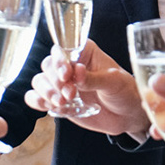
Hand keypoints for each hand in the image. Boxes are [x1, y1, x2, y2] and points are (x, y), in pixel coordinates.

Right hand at [23, 40, 150, 135]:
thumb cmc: (125, 91)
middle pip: (48, 66)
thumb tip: (77, 72)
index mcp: (84, 52)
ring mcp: (62, 84)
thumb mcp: (114, 82)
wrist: (127, 115)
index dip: (59, 61)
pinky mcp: (58, 100)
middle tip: (70, 94)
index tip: (66, 75)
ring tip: (62, 102)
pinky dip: (38, 101)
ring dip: (46, 92)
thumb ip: (94, 78)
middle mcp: (69, 66)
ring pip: (40, 81)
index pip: (63, 50)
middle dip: (55, 81)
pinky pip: (37, 98)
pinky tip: (49, 106)